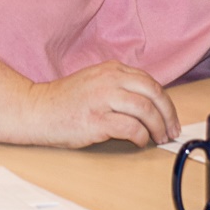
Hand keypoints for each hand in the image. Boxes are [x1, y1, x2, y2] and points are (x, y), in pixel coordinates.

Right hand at [24, 61, 178, 147]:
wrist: (37, 110)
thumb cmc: (65, 100)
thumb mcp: (95, 81)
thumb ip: (120, 85)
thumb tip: (149, 103)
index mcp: (112, 69)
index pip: (150, 82)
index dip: (165, 101)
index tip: (170, 116)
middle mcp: (109, 80)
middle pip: (153, 93)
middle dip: (168, 113)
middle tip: (171, 129)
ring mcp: (103, 99)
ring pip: (145, 110)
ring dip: (158, 127)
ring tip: (159, 138)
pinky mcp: (96, 120)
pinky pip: (130, 127)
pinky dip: (140, 136)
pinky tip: (139, 141)